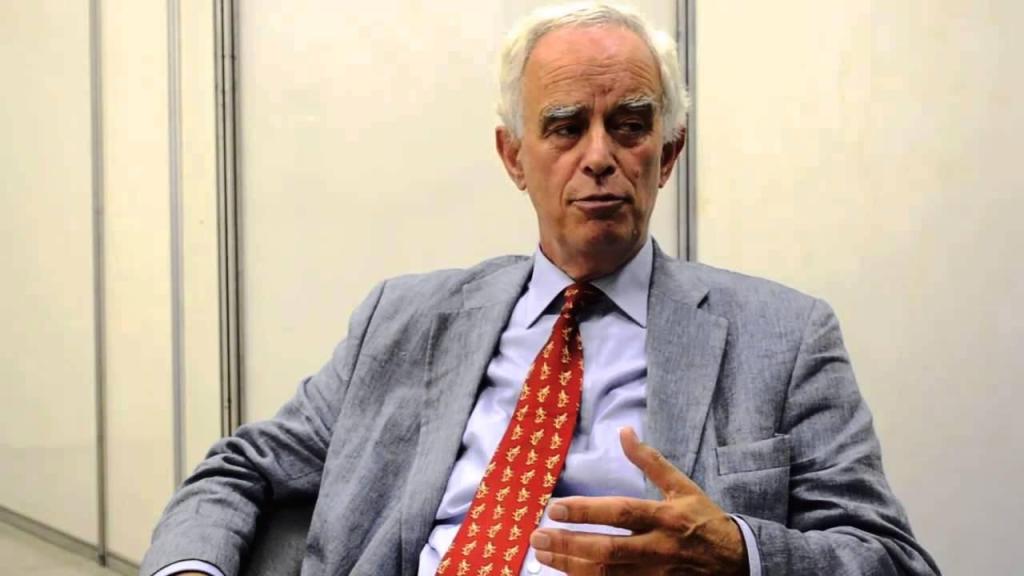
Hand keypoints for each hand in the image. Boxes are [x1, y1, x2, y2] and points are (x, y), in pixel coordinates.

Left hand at [529, 427, 747, 574]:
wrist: (736, 562)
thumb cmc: (703, 519)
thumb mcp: (682, 486)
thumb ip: (650, 461)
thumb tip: (625, 431)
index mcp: (665, 517)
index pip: (620, 513)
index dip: (586, 511)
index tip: (554, 507)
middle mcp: (658, 548)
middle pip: (608, 550)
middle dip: (568, 544)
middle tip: (538, 536)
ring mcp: (655, 575)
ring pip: (606, 575)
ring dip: (570, 565)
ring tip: (543, 554)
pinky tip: (567, 573)